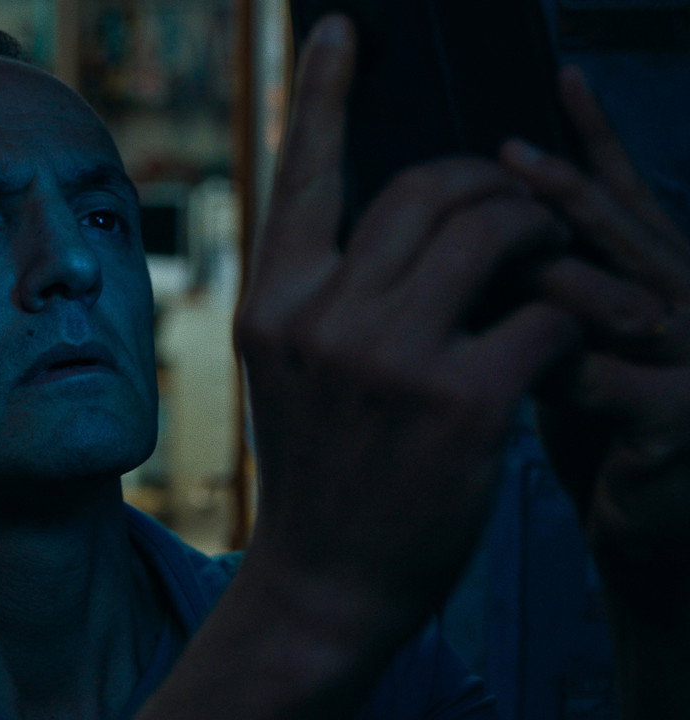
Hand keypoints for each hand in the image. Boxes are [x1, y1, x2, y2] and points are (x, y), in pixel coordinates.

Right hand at [234, 15, 581, 625]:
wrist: (325, 580)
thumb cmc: (319, 468)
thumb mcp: (287, 368)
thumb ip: (324, 291)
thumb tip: (390, 222)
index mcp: (273, 301)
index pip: (301, 175)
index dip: (323, 92)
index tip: (341, 28)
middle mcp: (320, 316)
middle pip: (427, 186)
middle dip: (493, 182)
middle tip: (521, 210)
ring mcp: (388, 357)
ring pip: (492, 228)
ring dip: (542, 231)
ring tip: (553, 260)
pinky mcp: (460, 401)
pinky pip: (544, 311)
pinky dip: (570, 318)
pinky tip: (566, 346)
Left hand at [502, 67, 689, 631]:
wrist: (647, 526)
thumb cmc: (598, 422)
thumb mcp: (571, 337)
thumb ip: (546, 278)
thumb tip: (471, 212)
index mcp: (665, 275)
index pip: (626, 195)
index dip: (593, 142)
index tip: (555, 87)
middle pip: (624, 229)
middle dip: (562, 192)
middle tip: (511, 158)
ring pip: (610, 296)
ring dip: (547, 277)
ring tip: (490, 266)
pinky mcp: (678, 419)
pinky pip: (598, 377)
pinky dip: (549, 366)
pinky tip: (508, 363)